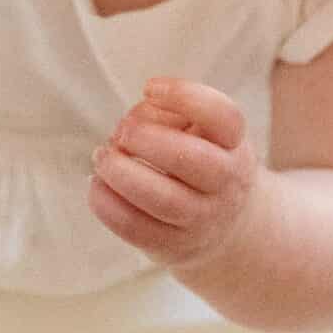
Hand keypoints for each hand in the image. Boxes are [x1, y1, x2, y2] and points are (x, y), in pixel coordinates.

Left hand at [87, 77, 258, 267]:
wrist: (228, 228)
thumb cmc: (204, 164)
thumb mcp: (204, 133)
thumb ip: (172, 115)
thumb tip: (132, 121)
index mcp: (235, 144)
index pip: (223, 116)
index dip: (184, 96)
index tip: (148, 87)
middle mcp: (227, 182)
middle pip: (194, 160)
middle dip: (146, 139)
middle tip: (120, 132)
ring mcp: (203, 219)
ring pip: (164, 199)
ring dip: (122, 174)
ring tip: (102, 157)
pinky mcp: (174, 246)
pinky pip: (137, 228)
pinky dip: (108, 205)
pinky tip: (97, 185)